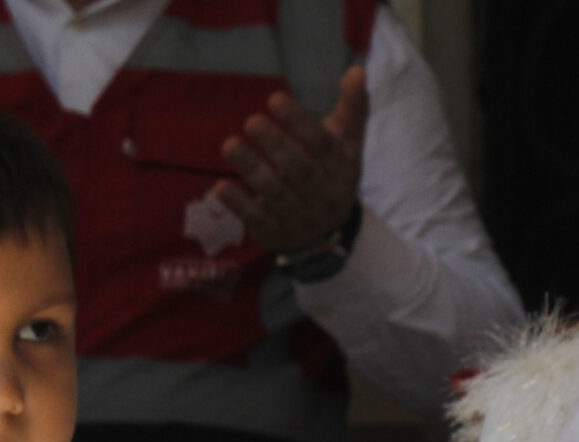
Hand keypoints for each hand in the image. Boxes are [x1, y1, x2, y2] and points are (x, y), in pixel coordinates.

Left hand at [217, 64, 369, 257]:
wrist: (327, 233)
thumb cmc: (330, 173)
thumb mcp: (345, 143)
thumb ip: (352, 108)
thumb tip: (358, 70)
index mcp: (342, 168)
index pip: (322, 145)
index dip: (300, 122)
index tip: (275, 99)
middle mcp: (325, 195)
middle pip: (300, 170)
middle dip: (276, 145)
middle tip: (252, 122)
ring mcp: (301, 217)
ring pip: (277, 193)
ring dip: (252, 169)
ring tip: (229, 145)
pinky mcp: (277, 232)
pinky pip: (258, 219)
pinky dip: (239, 205)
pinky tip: (220, 187)